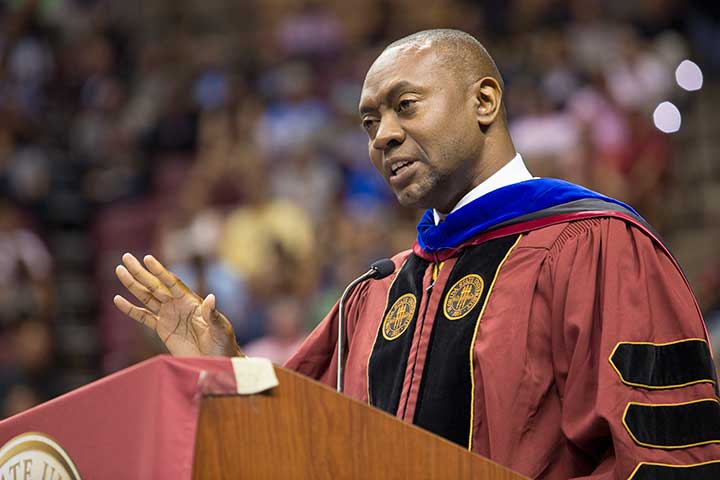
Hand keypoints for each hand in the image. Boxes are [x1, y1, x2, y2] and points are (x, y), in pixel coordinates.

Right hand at [113, 253, 242, 356]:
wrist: (216, 362)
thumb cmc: (223, 344)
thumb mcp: (219, 329)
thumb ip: (212, 314)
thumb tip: (211, 298)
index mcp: (191, 301)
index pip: (172, 283)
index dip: (159, 271)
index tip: (147, 259)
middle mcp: (178, 304)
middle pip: (155, 285)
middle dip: (140, 272)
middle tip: (125, 257)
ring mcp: (169, 316)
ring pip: (146, 297)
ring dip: (132, 285)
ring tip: (119, 270)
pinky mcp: (162, 329)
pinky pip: (143, 317)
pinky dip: (131, 309)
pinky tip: (118, 299)